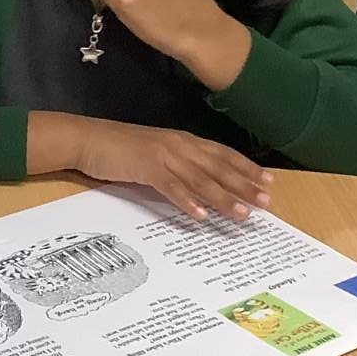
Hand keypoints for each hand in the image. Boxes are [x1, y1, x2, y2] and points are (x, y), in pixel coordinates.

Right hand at [72, 116, 272, 221]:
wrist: (88, 139)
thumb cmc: (119, 148)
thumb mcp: (155, 154)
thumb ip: (177, 166)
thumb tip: (198, 188)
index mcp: (183, 140)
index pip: (223, 154)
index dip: (247, 168)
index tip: (268, 181)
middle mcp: (179, 145)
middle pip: (219, 168)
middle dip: (245, 186)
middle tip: (266, 202)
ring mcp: (163, 156)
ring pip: (201, 179)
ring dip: (223, 198)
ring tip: (241, 214)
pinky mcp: (146, 168)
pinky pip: (171, 187)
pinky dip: (187, 202)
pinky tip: (201, 216)